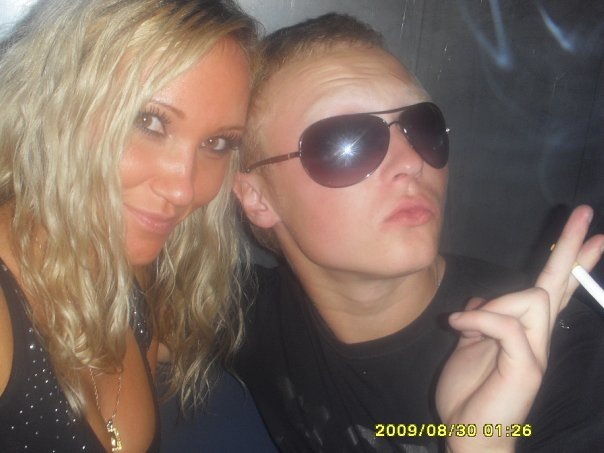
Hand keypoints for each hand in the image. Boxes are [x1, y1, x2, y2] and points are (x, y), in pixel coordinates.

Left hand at [436, 205, 603, 452]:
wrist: (468, 432)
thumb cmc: (469, 391)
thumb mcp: (469, 345)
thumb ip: (480, 319)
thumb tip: (481, 297)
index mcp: (525, 329)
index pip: (553, 288)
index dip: (570, 260)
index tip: (591, 233)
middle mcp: (537, 337)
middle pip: (559, 284)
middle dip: (570, 247)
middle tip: (584, 213)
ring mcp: (536, 352)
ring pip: (532, 298)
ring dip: (494, 304)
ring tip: (466, 323)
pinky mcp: (526, 367)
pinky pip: (506, 325)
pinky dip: (478, 318)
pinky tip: (459, 324)